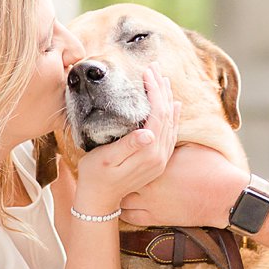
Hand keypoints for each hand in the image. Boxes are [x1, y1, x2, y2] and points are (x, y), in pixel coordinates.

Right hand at [74, 68, 179, 215]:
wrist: (99, 199)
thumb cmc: (96, 176)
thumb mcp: (106, 159)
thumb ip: (128, 146)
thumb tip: (147, 133)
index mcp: (149, 153)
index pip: (157, 114)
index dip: (154, 91)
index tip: (147, 73)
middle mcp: (160, 156)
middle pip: (167, 115)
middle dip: (162, 90)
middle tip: (154, 69)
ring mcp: (161, 159)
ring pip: (171, 122)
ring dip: (167, 99)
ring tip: (162, 80)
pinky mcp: (159, 161)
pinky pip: (171, 133)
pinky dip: (172, 116)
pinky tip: (172, 105)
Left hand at [120, 141, 247, 228]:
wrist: (225, 197)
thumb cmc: (211, 169)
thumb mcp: (188, 147)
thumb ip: (169, 140)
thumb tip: (160, 128)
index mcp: (156, 163)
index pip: (131, 154)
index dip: (125, 152)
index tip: (120, 149)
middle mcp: (149, 185)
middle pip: (121, 178)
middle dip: (118, 173)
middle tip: (113, 167)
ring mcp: (151, 204)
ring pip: (121, 200)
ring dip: (119, 192)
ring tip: (118, 186)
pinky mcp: (157, 218)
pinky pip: (130, 218)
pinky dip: (125, 211)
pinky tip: (125, 203)